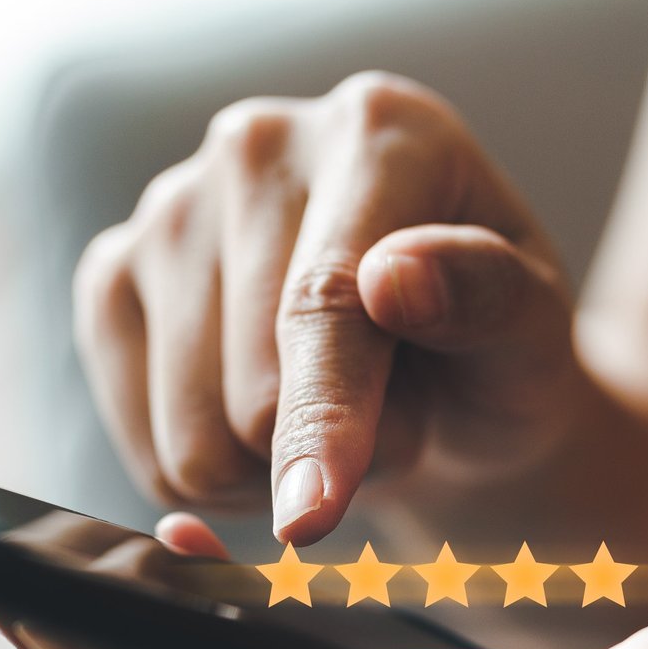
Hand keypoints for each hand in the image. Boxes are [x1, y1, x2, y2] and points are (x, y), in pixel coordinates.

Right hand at [74, 71, 595, 544]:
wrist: (442, 376)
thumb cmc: (496, 350)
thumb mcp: (536, 333)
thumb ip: (490, 299)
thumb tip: (394, 279)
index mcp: (378, 129)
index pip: (325, 300)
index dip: (323, 418)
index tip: (311, 519)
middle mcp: (257, 145)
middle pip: (252, 386)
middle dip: (338, 448)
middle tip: (398, 417)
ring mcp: (168, 209)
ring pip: (192, 436)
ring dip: (280, 471)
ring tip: (337, 417)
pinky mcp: (111, 280)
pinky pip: (150, 453)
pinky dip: (221, 480)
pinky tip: (270, 424)